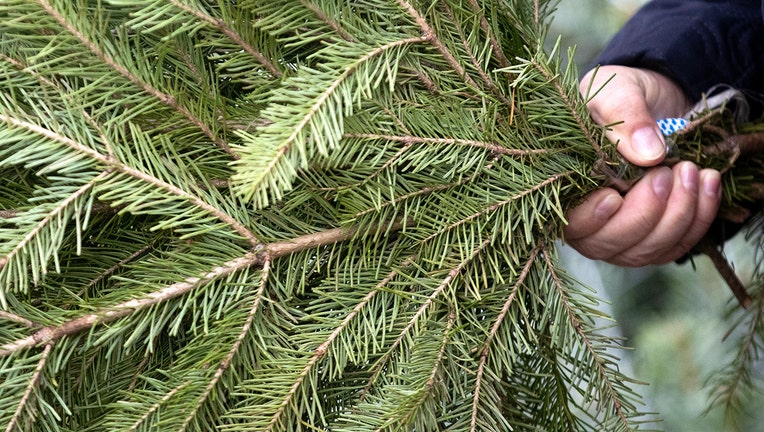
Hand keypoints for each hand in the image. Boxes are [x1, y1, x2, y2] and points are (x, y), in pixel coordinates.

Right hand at [564, 66, 722, 265]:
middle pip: (611, 244)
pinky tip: (707, 182)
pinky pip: (679, 245)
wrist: (654, 100)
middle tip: (667, 172)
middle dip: (645, 213)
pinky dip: (699, 217)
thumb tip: (648, 154)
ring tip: (691, 170)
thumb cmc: (620, 96)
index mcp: (565, 189)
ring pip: (648, 250)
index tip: (614, 196)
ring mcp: (624, 234)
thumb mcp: (616, 90)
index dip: (590, 219)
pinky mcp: (657, 236)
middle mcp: (589, 222)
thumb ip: (625, 116)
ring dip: (678, 215)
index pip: (569, 224)